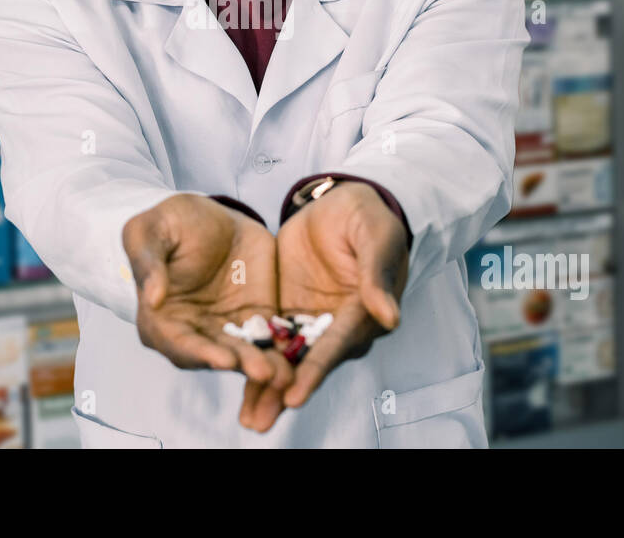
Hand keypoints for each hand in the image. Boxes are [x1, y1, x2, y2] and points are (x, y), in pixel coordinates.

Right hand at [123, 194, 292, 389]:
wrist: (211, 215)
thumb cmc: (170, 223)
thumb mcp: (149, 232)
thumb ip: (149, 262)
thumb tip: (153, 298)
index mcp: (160, 319)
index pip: (178, 343)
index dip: (200, 353)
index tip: (223, 360)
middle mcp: (193, 332)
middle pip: (216, 355)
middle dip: (240, 364)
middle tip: (264, 372)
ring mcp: (226, 328)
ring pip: (246, 353)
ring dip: (265, 365)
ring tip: (286, 373)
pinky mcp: (256, 318)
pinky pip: (271, 337)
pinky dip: (283, 349)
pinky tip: (300, 356)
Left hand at [241, 182, 407, 430]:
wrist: (341, 203)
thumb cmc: (367, 218)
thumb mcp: (376, 237)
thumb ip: (376, 275)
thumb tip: (390, 317)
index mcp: (364, 313)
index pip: (337, 345)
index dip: (316, 370)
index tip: (294, 395)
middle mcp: (339, 327)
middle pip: (311, 364)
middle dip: (286, 393)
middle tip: (260, 421)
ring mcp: (313, 322)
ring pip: (289, 360)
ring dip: (268, 389)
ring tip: (248, 419)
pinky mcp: (290, 312)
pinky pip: (271, 340)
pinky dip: (256, 361)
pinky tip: (234, 380)